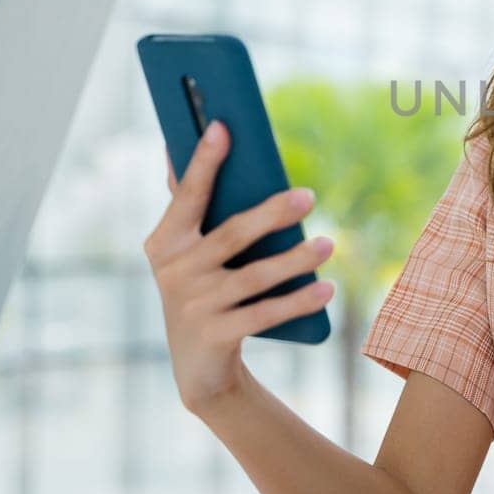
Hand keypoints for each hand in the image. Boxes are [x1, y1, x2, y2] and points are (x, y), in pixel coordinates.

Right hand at [143, 120, 334, 414]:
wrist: (198, 367)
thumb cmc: (202, 291)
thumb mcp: (188, 253)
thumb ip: (189, 206)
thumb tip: (181, 146)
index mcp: (164, 242)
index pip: (188, 196)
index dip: (204, 161)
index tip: (223, 127)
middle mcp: (174, 272)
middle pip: (232, 235)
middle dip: (272, 213)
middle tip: (309, 195)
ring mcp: (194, 306)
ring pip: (255, 276)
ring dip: (297, 259)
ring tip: (329, 244)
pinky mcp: (217, 335)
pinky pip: (266, 313)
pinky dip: (299, 300)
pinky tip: (325, 287)